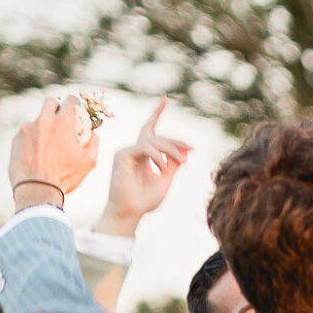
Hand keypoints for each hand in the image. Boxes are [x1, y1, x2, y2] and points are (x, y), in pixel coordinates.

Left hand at [9, 93, 99, 200]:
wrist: (36, 190)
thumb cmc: (64, 177)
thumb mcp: (89, 162)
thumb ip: (93, 142)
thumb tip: (93, 133)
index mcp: (63, 123)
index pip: (70, 100)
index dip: (75, 104)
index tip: (75, 110)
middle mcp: (43, 120)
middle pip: (50, 102)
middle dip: (56, 108)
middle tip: (60, 122)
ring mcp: (27, 128)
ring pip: (37, 119)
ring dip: (44, 127)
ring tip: (47, 146)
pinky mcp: (16, 138)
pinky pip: (26, 133)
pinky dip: (32, 139)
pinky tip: (36, 155)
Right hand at [98, 102, 190, 237]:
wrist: (131, 212)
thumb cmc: (145, 200)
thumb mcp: (166, 179)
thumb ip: (173, 164)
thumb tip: (185, 151)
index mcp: (144, 155)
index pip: (150, 129)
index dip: (156, 114)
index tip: (165, 99)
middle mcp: (134, 150)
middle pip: (157, 136)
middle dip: (175, 142)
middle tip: (190, 150)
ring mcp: (127, 152)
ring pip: (153, 141)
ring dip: (171, 150)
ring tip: (181, 162)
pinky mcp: (122, 155)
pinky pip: (144, 148)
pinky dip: (157, 156)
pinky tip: (162, 168)